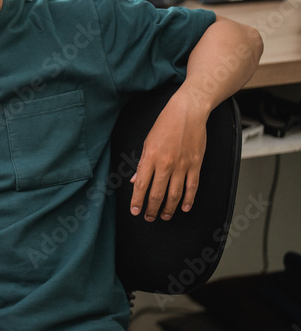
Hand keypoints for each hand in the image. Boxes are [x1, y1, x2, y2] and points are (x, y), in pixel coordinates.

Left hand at [129, 91, 207, 220]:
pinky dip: (188, 200)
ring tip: (164, 216)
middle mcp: (166, 164)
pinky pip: (192, 187)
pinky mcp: (196, 165)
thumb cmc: (165, 124)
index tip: (134, 211)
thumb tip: (136, 181)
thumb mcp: (147, 142)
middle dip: (152, 209)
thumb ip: (142, 164)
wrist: (188, 113)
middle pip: (157, 194)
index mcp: (151, 158)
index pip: (141, 186)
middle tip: (149, 217)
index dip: (137, 201)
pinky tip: (184, 208)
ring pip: (175, 194)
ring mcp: (182, 166)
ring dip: (168, 208)